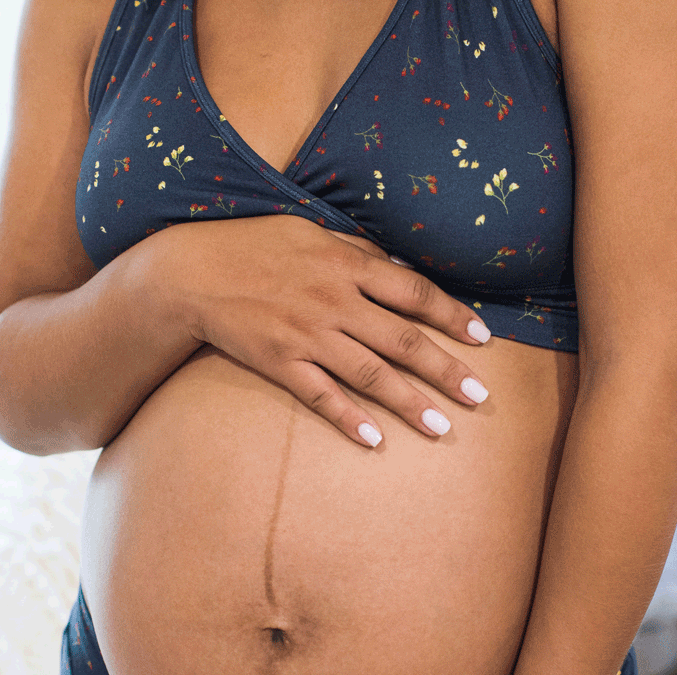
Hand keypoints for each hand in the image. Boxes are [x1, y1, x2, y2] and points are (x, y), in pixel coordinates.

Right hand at [167, 215, 491, 447]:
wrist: (193, 273)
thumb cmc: (254, 245)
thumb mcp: (311, 232)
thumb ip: (357, 253)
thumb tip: (399, 268)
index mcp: (347, 265)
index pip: (415, 292)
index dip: (453, 316)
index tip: (483, 340)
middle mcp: (335, 302)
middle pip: (403, 340)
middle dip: (446, 370)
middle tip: (480, 397)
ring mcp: (307, 336)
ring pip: (370, 374)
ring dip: (409, 404)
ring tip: (441, 429)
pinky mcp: (280, 363)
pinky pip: (321, 396)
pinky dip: (349, 419)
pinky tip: (375, 441)